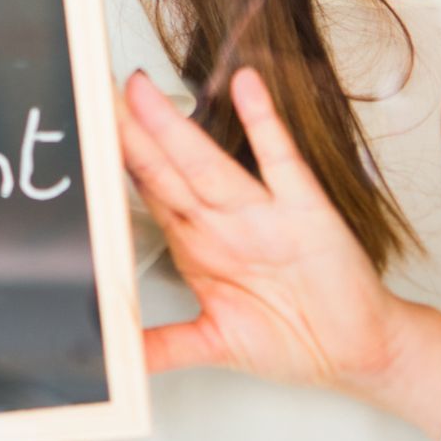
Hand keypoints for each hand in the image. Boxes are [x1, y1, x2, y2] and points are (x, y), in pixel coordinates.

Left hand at [118, 67, 440, 440]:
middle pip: (164, 170)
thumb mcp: (214, 345)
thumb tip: (113, 353)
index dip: (112, 164)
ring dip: (173, 129)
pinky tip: (246, 87)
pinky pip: (281, 161)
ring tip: (141, 92)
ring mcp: (262, 213)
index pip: (145, 193)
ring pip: (206, 163)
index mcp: (196, 246)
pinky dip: (264, 124)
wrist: (357, 350)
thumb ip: (163, 347)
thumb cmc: (290, 338)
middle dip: (128, 133)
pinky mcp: (306, 211)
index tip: (82, 132)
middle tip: (95, 89)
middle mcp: (222, 222)